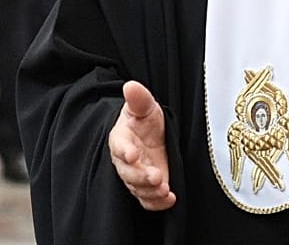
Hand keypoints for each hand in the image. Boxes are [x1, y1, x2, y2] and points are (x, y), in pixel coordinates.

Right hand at [109, 80, 175, 210]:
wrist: (151, 136)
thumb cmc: (145, 121)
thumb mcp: (145, 106)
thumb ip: (139, 99)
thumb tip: (131, 85)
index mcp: (121, 138)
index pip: (119, 146)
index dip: (124, 151)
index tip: (132, 154)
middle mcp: (125, 161)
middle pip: (128, 172)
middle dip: (141, 176)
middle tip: (156, 177)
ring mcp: (135, 176)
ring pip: (137, 189)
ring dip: (150, 192)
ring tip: (165, 190)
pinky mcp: (146, 188)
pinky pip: (147, 200)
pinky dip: (156, 203)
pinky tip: (170, 199)